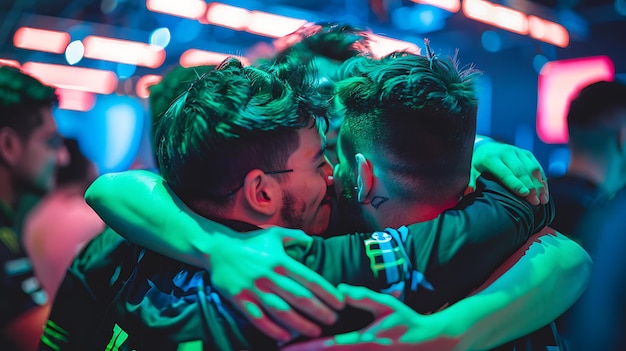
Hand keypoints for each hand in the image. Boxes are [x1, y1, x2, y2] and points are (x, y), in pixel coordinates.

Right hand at [209, 227, 344, 341]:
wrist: (217, 249)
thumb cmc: (250, 243)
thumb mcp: (274, 234)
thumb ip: (296, 237)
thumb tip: (313, 240)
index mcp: (280, 260)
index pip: (309, 279)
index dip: (327, 292)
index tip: (340, 302)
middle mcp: (269, 275)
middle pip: (299, 297)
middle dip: (319, 311)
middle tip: (333, 320)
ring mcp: (254, 289)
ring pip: (281, 311)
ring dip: (300, 324)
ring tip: (315, 332)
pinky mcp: (239, 299)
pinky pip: (258, 318)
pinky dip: (272, 329)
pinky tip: (286, 336)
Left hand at [282, 284, 459, 350]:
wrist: (429, 343)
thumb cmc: (407, 322)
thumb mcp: (387, 305)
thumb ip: (364, 297)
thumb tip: (341, 290)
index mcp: (362, 341)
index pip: (327, 346)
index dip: (304, 347)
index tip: (285, 346)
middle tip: (279, 349)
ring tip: (289, 349)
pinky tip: (316, 349)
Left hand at [468, 141, 548, 204]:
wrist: (484, 147)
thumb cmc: (477, 165)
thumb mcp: (471, 172)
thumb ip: (472, 183)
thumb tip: (469, 194)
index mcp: (491, 158)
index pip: (505, 172)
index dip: (515, 184)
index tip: (524, 194)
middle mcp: (506, 152)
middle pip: (521, 171)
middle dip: (530, 187)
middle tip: (536, 202)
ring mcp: (517, 151)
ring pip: (532, 168)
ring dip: (539, 184)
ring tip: (543, 200)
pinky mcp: (526, 153)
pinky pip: (537, 167)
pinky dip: (542, 180)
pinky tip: (545, 192)